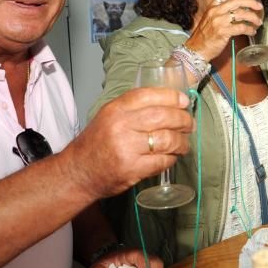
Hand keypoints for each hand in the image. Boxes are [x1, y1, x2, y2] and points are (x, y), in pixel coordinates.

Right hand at [67, 87, 193, 198]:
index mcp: (115, 110)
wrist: (78, 172)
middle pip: (162, 116)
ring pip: (167, 139)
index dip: (170, 96)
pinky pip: (162, 160)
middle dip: (182, 119)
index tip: (183, 101)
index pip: (148, 95)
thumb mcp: (108, 117)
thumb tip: (167, 103)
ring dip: (181, 142)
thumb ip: (132, 108)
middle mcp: (121, 126)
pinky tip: (172, 157)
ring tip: (184, 143)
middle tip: (189, 124)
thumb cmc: (95, 144)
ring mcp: (127, 148)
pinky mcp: (132, 169)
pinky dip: (171, 158)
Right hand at [184, 0, 264, 60]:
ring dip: (253, 18)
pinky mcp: (223, 32)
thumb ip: (221, 12)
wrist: (196, 49)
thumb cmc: (204, 35)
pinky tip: (252, 31)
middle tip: (259, 6)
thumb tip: (238, 9)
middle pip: (237, 1)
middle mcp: (215, 11)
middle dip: (251, 3)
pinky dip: (249, 29)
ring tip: (258, 22)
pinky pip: (241, 28)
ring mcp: (219, 21)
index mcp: (212, 6)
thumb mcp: (210, 19)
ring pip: (241, 14)